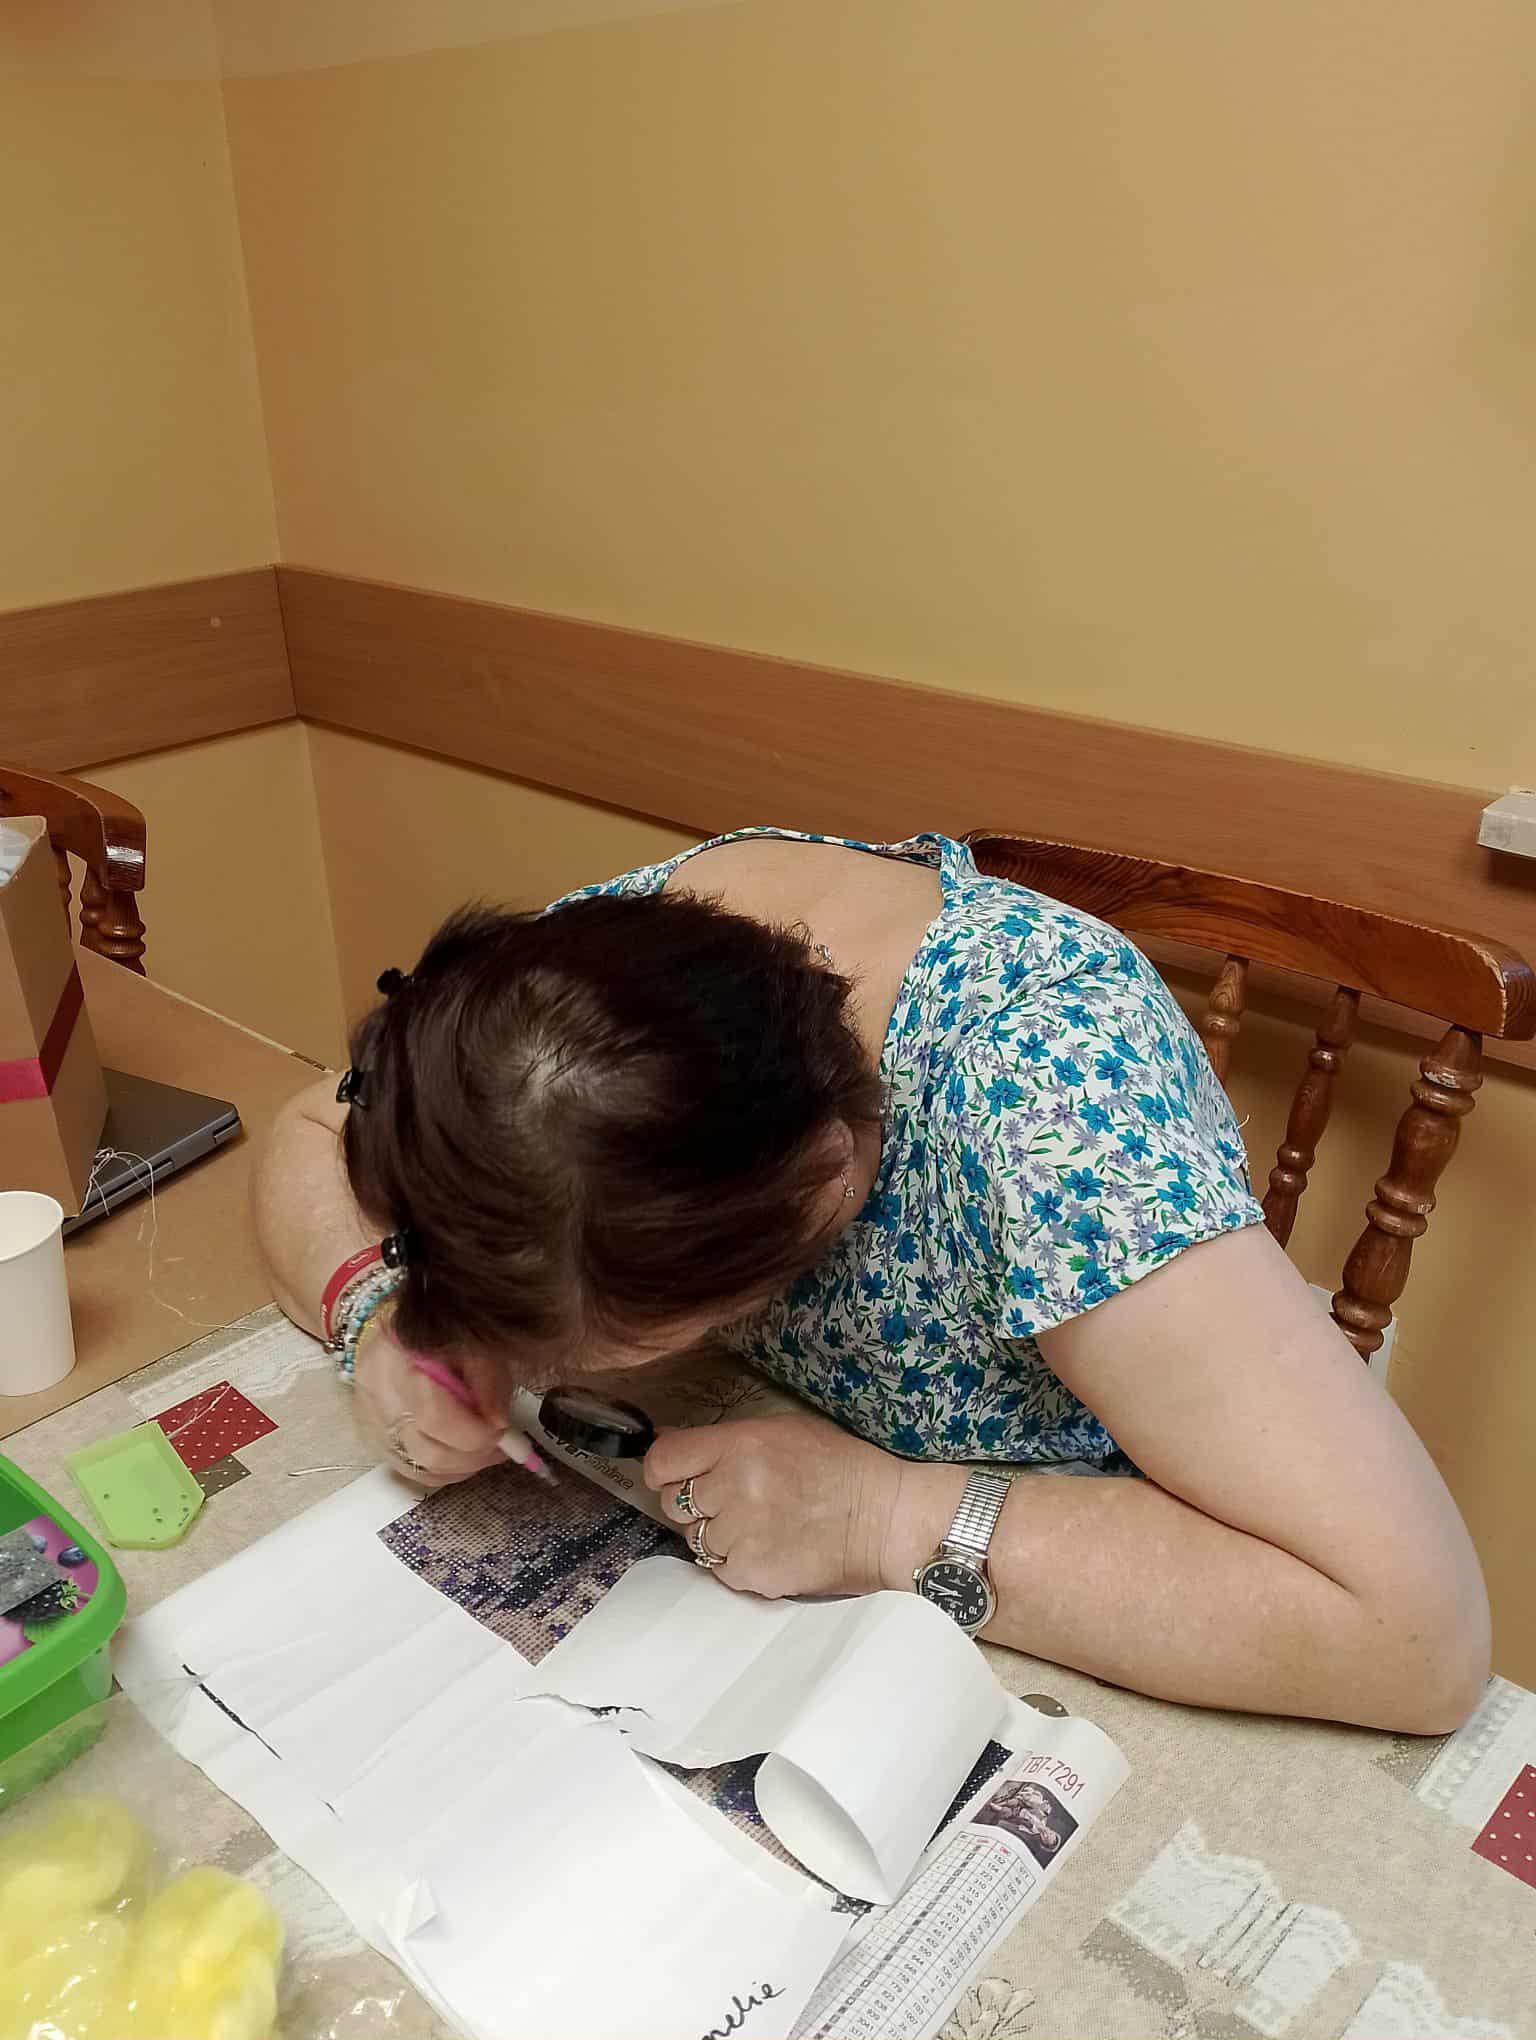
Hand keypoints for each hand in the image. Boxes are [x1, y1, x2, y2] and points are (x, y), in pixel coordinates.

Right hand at [351, 1319, 509, 1486]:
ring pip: (420, 1468)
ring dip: (462, 1465)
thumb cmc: (438, 1336)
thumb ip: (489, 1379)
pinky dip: (443, 1469)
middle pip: (428, 1452)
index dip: (474, 1433)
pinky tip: (461, 1453)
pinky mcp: (372, 1441)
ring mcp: (372, 1424)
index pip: (434, 1416)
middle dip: (474, 1455)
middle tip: (500, 1443)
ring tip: (484, 1446)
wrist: (393, 1336)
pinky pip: (411, 1472)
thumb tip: (499, 1424)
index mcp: (399, 1361)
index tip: (501, 1430)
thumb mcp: (472, 1342)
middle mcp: (378, 1397)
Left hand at [644, 1412, 903, 1598]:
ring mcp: (739, 1535)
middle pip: (672, 1503)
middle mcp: (731, 1488)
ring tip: (758, 1525)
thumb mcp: (780, 1432)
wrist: (884, 1517)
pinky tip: (770, 1547)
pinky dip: (737, 1562)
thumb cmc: (839, 1466)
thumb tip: (667, 1442)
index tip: (671, 1475)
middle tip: (726, 1501)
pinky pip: (720, 1569)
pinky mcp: (751, 1574)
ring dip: (717, 1534)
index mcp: (738, 1446)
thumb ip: (723, 1442)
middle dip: (692, 1503)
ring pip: (695, 1539)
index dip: (662, 1469)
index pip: (663, 1460)